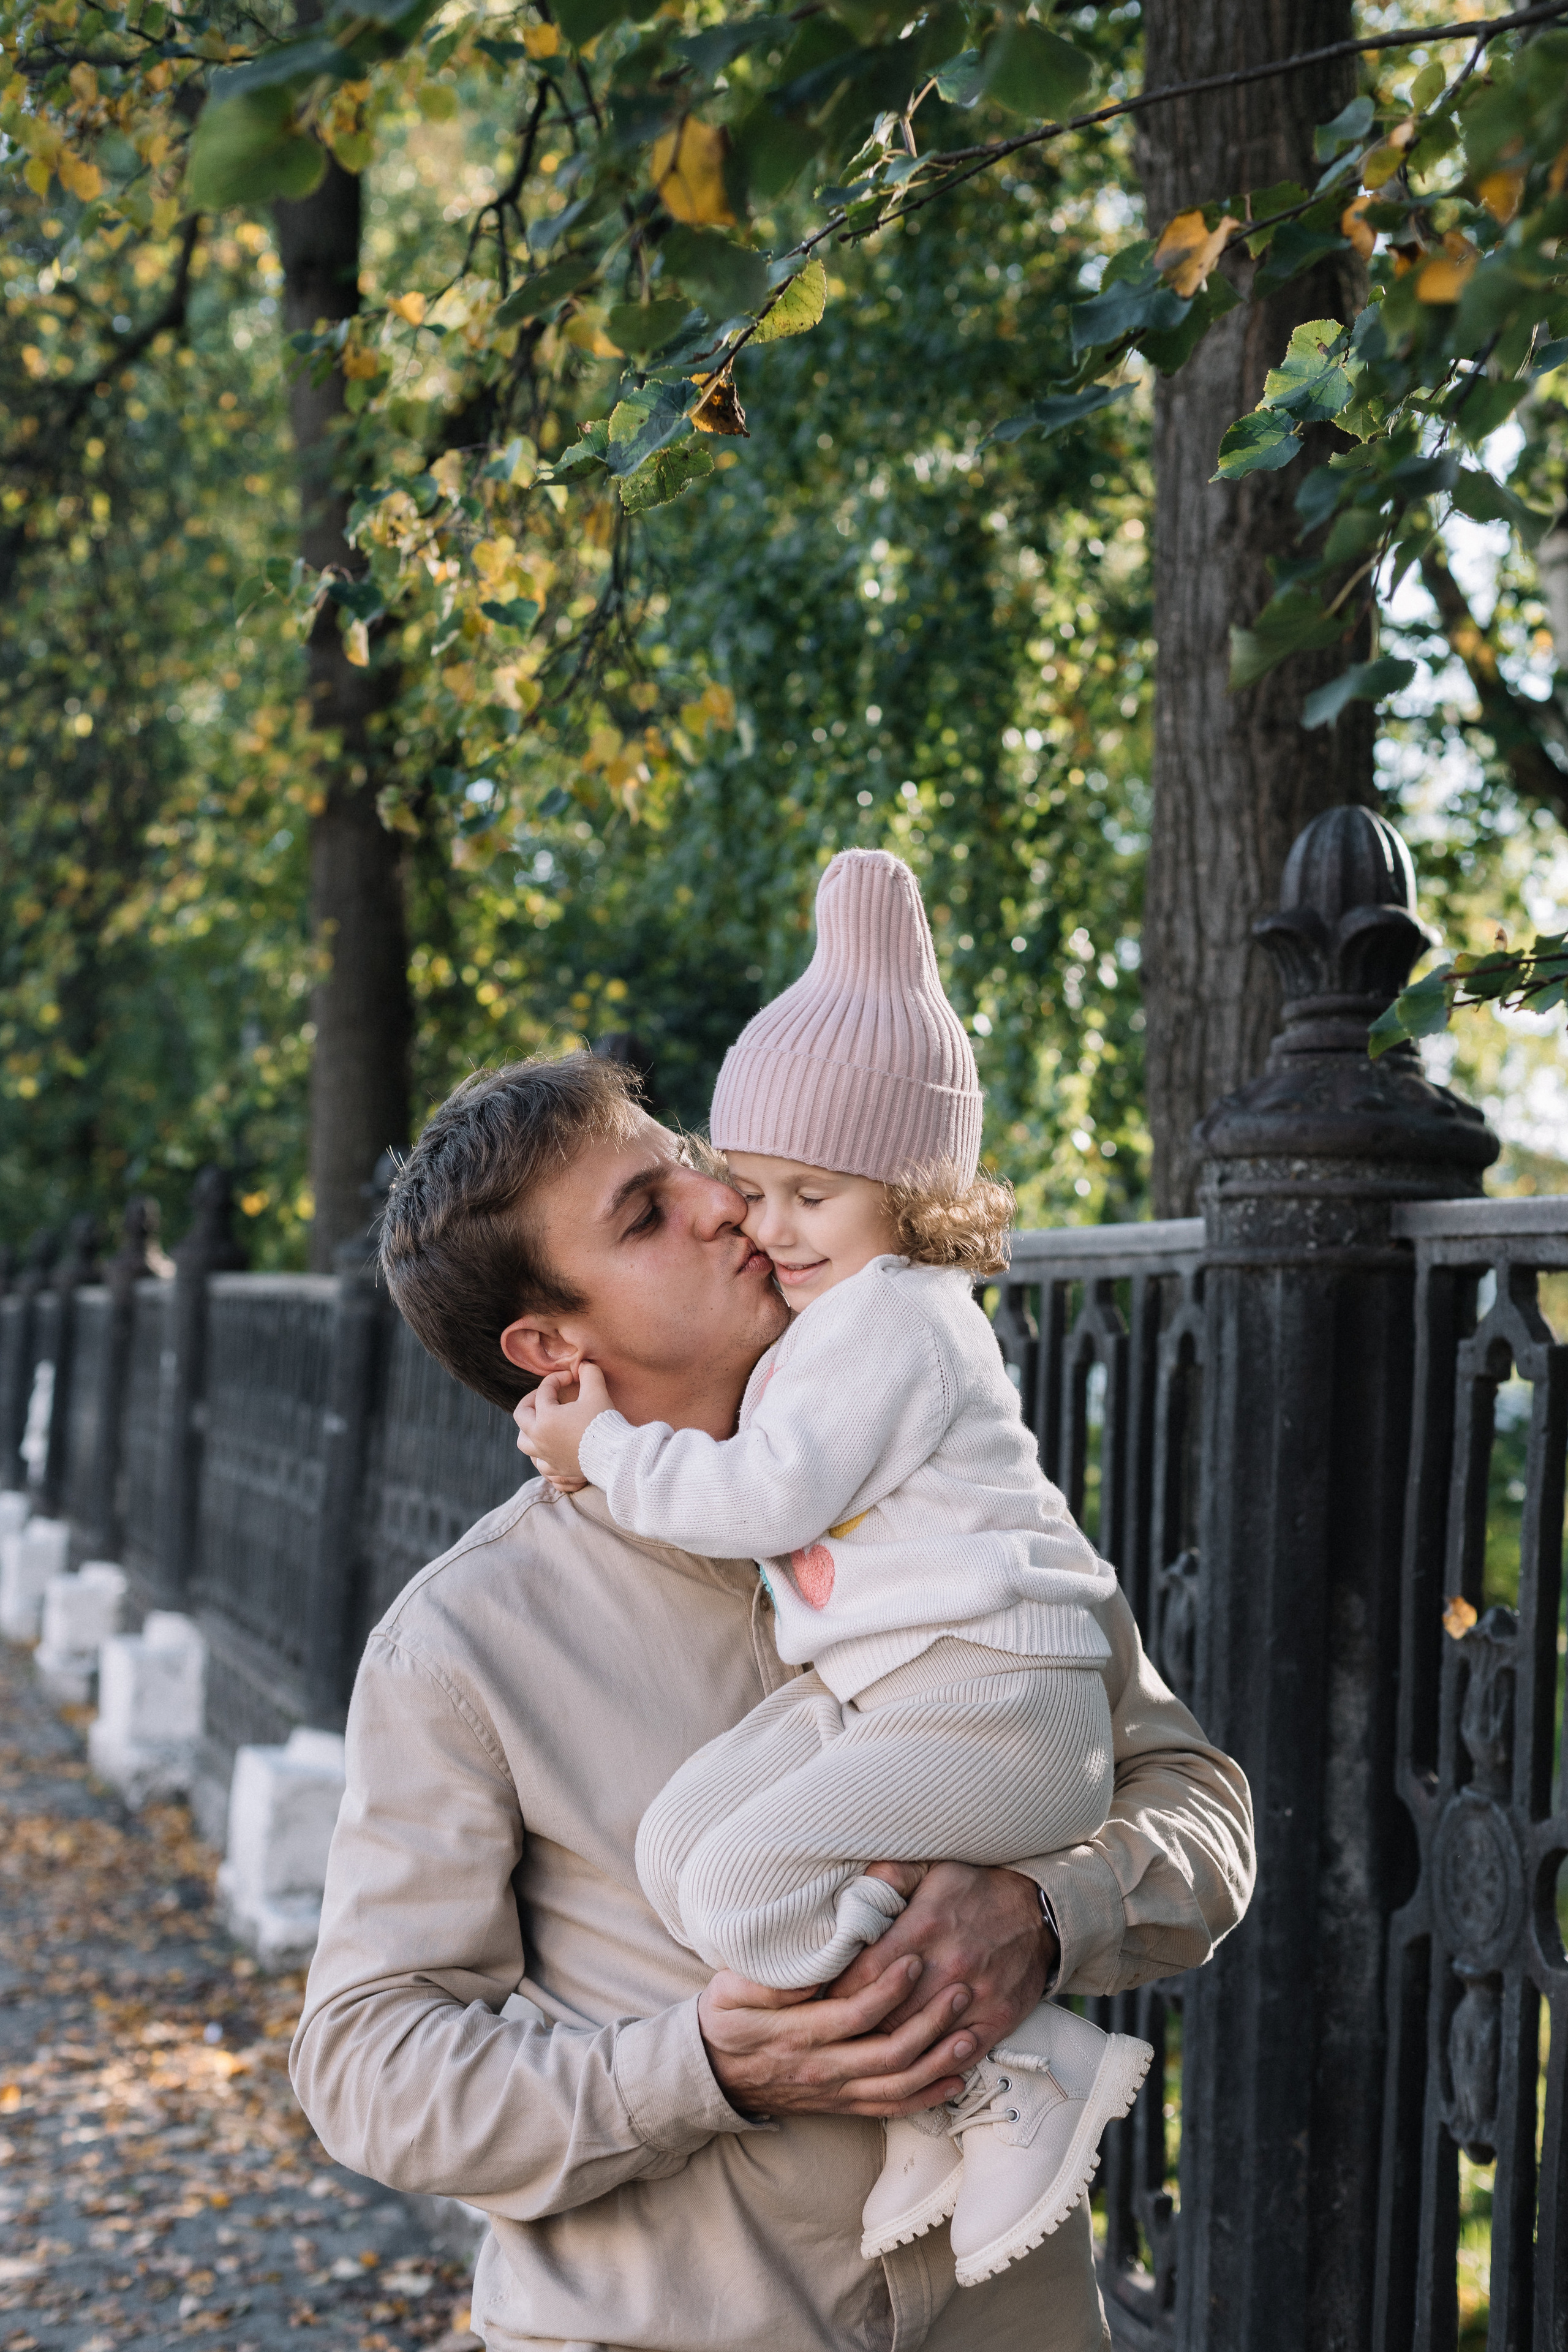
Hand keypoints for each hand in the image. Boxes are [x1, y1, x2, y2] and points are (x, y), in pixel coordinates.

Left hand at [513, 1364, 611, 1487]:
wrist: (614, 1456)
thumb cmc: (603, 1423)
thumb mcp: (597, 1393)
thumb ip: (589, 1373)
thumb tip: (583, 1364)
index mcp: (546, 1417)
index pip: (544, 1391)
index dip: (557, 1379)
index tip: (571, 1377)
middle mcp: (539, 1438)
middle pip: (521, 1416)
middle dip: (530, 1401)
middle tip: (545, 1395)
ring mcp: (546, 1455)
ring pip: (523, 1442)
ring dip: (528, 1430)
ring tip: (541, 1423)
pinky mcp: (556, 1469)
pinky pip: (540, 1463)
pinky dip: (541, 1454)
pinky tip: (551, 1448)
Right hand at [698, 1951, 981, 2120]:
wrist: (712, 2076)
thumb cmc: (724, 2023)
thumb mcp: (728, 1992)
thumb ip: (769, 1982)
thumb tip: (814, 1974)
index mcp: (797, 2035)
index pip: (855, 2015)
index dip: (890, 1990)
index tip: (916, 1959)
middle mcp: (822, 2069)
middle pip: (889, 2054)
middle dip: (931, 2024)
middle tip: (961, 1990)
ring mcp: (835, 2091)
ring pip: (897, 2086)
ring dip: (938, 2063)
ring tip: (971, 2036)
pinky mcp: (842, 2105)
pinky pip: (890, 2108)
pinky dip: (926, 2097)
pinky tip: (954, 2081)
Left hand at [828, 1862, 1056, 2059]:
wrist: (1037, 1912)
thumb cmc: (973, 1891)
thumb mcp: (929, 1868)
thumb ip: (887, 1876)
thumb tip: (850, 1893)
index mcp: (925, 1926)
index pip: (866, 1972)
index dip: (838, 1989)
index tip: (820, 1997)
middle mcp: (950, 1964)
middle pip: (887, 2013)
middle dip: (857, 2024)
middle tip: (834, 2030)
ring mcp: (976, 1996)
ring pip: (919, 2039)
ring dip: (888, 2048)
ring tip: (861, 2051)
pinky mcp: (998, 2019)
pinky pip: (958, 2055)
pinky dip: (932, 2064)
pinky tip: (910, 2064)